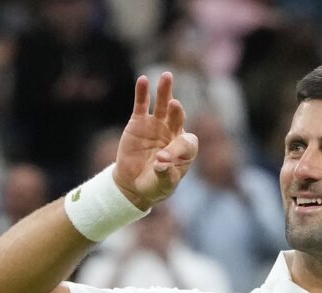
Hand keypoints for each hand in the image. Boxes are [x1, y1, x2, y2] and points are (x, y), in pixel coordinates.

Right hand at [113, 74, 197, 209]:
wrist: (135, 184)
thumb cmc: (155, 186)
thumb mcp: (163, 185)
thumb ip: (165, 174)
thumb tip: (162, 162)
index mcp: (185, 150)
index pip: (186, 142)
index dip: (178, 148)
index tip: (164, 160)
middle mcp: (173, 133)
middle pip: (178, 118)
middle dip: (176, 112)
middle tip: (175, 105)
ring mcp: (156, 125)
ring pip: (162, 105)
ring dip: (165, 91)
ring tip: (167, 77)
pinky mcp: (139, 122)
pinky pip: (142, 105)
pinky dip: (142, 93)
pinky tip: (143, 80)